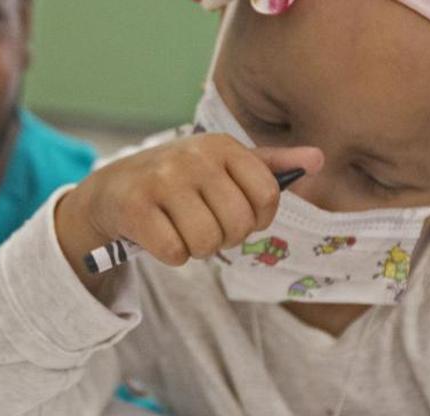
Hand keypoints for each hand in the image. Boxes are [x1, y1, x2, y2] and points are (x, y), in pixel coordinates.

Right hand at [55, 133, 323, 284]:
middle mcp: (193, 157)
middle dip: (225, 238)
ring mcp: (161, 180)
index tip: (238, 217)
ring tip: (182, 232)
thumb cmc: (178, 182)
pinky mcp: (134, 208)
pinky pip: (175, 253)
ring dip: (197, 250)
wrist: (111, 190)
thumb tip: (318, 159)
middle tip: (206, 229)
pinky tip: (160, 237)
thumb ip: (270, 165)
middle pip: (238, 224)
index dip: (257, 220)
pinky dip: (171, 256)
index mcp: (222, 145)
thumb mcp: (222, 165)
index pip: (267, 195)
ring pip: (207, 242)